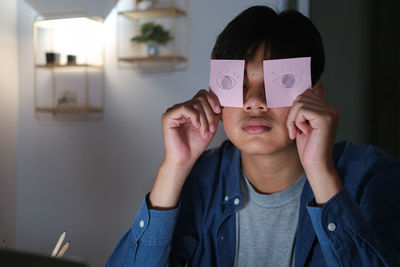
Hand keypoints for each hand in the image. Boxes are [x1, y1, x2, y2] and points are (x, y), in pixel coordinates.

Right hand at [150, 89, 220, 208]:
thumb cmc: (195, 145)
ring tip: (205, 132)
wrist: (185, 159)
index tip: (219, 111)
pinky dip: (194, 116)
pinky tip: (196, 126)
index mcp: (192, 109)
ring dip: (204, 119)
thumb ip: (214, 113)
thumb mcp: (210, 126)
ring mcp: (174, 111)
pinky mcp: (168, 116)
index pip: (203, 94)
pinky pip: (184, 108)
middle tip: (211, 128)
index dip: (212, 100)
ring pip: (195, 104)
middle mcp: (182, 108)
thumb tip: (221, 102)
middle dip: (209, 114)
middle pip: (200, 99)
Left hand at [286, 85, 341, 203]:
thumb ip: (303, 109)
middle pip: (301, 97)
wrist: (316, 164)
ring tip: (298, 132)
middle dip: (292, 114)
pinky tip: (302, 132)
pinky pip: (301, 110)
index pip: (306, 94)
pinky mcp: (325, 118)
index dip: (295, 109)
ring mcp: (330, 112)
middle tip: (295, 130)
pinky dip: (296, 121)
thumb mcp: (302, 123)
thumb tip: (303, 92)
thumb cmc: (309, 147)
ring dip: (293, 119)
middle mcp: (331, 109)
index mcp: (327, 109)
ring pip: (299, 103)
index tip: (296, 125)